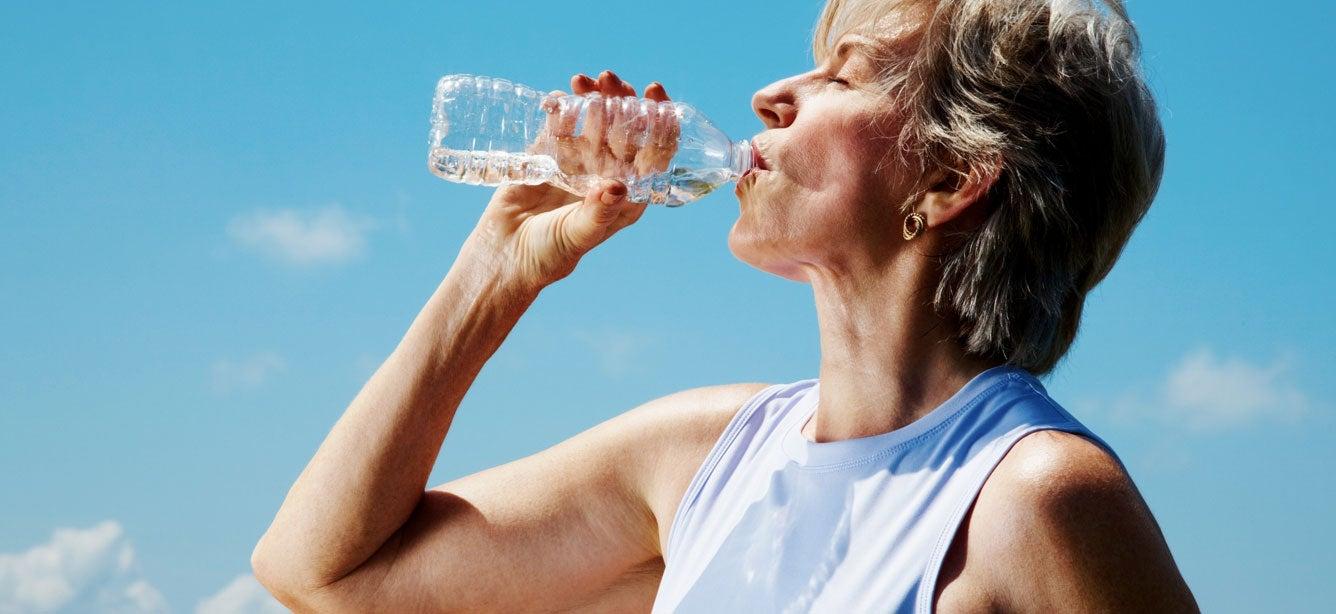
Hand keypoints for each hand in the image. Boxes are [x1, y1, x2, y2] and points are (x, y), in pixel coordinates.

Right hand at [463, 71, 675, 292]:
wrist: (505, 255)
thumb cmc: (550, 254)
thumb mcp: (578, 235)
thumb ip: (598, 212)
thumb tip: (618, 186)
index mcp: (627, 194)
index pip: (653, 155)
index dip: (659, 126)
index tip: (655, 99)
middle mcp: (607, 173)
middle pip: (625, 130)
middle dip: (623, 102)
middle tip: (613, 81)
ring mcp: (579, 161)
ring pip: (594, 121)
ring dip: (593, 98)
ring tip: (584, 81)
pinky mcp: (549, 154)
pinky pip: (560, 123)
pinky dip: (560, 107)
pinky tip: (557, 97)